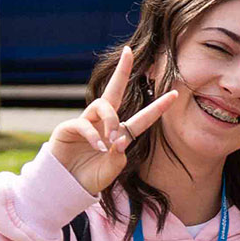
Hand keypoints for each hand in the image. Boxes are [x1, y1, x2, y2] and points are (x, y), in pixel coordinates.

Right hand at [49, 46, 177, 196]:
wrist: (64, 188)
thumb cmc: (89, 179)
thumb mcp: (110, 171)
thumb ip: (118, 157)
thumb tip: (122, 138)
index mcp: (119, 134)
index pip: (142, 118)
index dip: (158, 107)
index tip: (175, 94)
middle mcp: (103, 124)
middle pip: (114, 91)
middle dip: (122, 71)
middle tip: (129, 52)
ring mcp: (86, 123)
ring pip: (102, 105)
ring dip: (111, 118)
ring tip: (111, 138)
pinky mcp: (69, 128)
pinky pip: (83, 123)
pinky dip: (93, 135)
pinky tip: (98, 147)